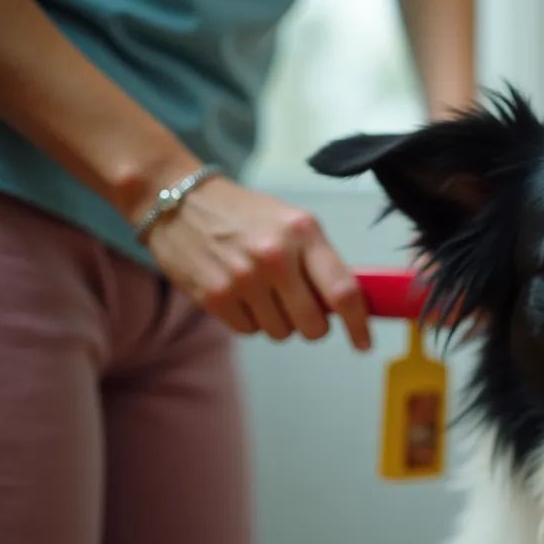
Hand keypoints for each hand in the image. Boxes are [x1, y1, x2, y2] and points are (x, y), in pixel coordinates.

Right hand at [143, 176, 372, 350]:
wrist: (180, 201)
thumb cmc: (245, 214)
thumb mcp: (293, 222)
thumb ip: (321, 260)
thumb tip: (347, 306)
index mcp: (303, 233)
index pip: (343, 291)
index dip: (358, 325)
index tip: (364, 343)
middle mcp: (275, 257)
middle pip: (314, 324)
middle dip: (313, 324)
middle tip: (302, 308)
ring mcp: (243, 279)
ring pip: (282, 333)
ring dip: (279, 321)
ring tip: (263, 291)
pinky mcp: (215, 297)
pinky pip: (250, 331)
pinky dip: (250, 320)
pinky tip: (240, 293)